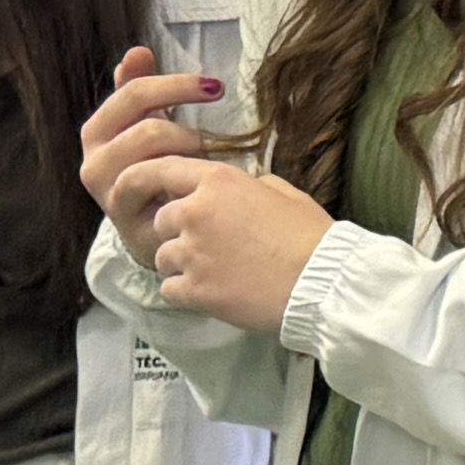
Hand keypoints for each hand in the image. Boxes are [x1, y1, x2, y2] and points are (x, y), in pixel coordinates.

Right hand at [79, 46, 242, 255]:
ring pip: (152, 162)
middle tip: (212, 137)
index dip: (175, 85)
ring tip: (204, 162)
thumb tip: (137, 51)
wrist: (153, 231)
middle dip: (188, 128)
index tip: (215, 86)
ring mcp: (110, 197)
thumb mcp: (146, 124)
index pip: (132, 94)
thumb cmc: (153, 169)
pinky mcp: (130, 226)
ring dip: (187, 158)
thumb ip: (140, 88)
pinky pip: (159, 196)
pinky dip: (183, 183)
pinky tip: (199, 184)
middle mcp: (93, 164)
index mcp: (96, 133)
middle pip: (146, 128)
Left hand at [143, 163, 335, 339]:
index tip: (143, 189)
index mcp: (217, 181)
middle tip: (204, 246)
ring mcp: (192, 252)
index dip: (148, 180)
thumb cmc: (311, 236)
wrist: (322, 283)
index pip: (161, 170)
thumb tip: (237, 192)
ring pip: (162, 257)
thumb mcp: (283, 193)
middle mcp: (196, 212)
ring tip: (213, 274)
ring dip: (180, 265)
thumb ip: (248, 187)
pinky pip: (169, 289)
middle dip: (176, 233)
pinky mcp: (195, 289)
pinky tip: (211, 295)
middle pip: (160, 220)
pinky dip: (185, 293)